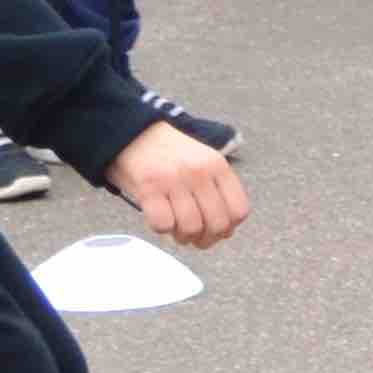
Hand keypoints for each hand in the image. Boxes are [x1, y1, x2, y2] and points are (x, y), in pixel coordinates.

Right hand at [109, 119, 249, 248]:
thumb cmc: (168, 154)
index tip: (215, 232)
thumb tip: (226, 230)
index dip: (227, 229)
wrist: (133, 132)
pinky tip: (158, 217)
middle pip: (217, 225)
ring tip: (174, 228)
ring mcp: (175, 179)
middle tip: (193, 237)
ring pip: (191, 228)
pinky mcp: (149, 187)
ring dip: (181, 236)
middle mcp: (200, 172)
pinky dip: (160, 228)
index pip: (239, 211)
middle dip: (204, 239)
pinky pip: (163, 224)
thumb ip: (216, 190)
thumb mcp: (203, 161)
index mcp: (217, 166)